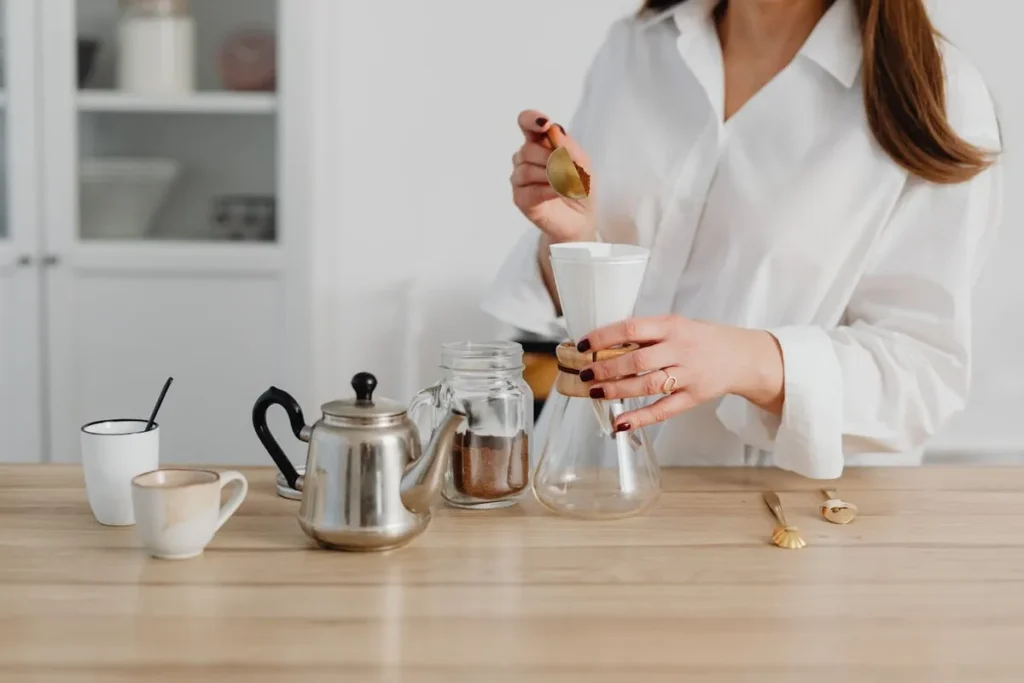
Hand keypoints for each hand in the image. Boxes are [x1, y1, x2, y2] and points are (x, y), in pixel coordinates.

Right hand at [510, 110, 594, 243]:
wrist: (581, 217)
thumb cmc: (579, 186)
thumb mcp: (582, 162)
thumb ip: (568, 145)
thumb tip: (552, 130)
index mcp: (539, 143)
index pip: (526, 122)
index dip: (531, 119)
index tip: (544, 124)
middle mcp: (525, 159)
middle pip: (528, 149)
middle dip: (551, 159)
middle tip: (568, 170)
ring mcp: (520, 179)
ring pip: (526, 170)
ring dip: (552, 177)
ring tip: (566, 185)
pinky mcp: (520, 198)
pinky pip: (530, 190)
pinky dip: (550, 190)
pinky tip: (560, 192)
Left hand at [575, 315, 785, 431]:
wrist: (742, 357)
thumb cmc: (701, 339)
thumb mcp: (677, 325)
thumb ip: (647, 333)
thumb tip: (605, 344)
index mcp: (672, 326)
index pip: (632, 328)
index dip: (604, 337)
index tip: (583, 345)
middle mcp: (680, 350)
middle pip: (637, 361)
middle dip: (606, 368)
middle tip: (585, 374)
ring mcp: (688, 375)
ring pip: (648, 385)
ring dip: (617, 391)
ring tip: (595, 393)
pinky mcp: (694, 397)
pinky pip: (664, 410)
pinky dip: (641, 418)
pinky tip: (620, 422)